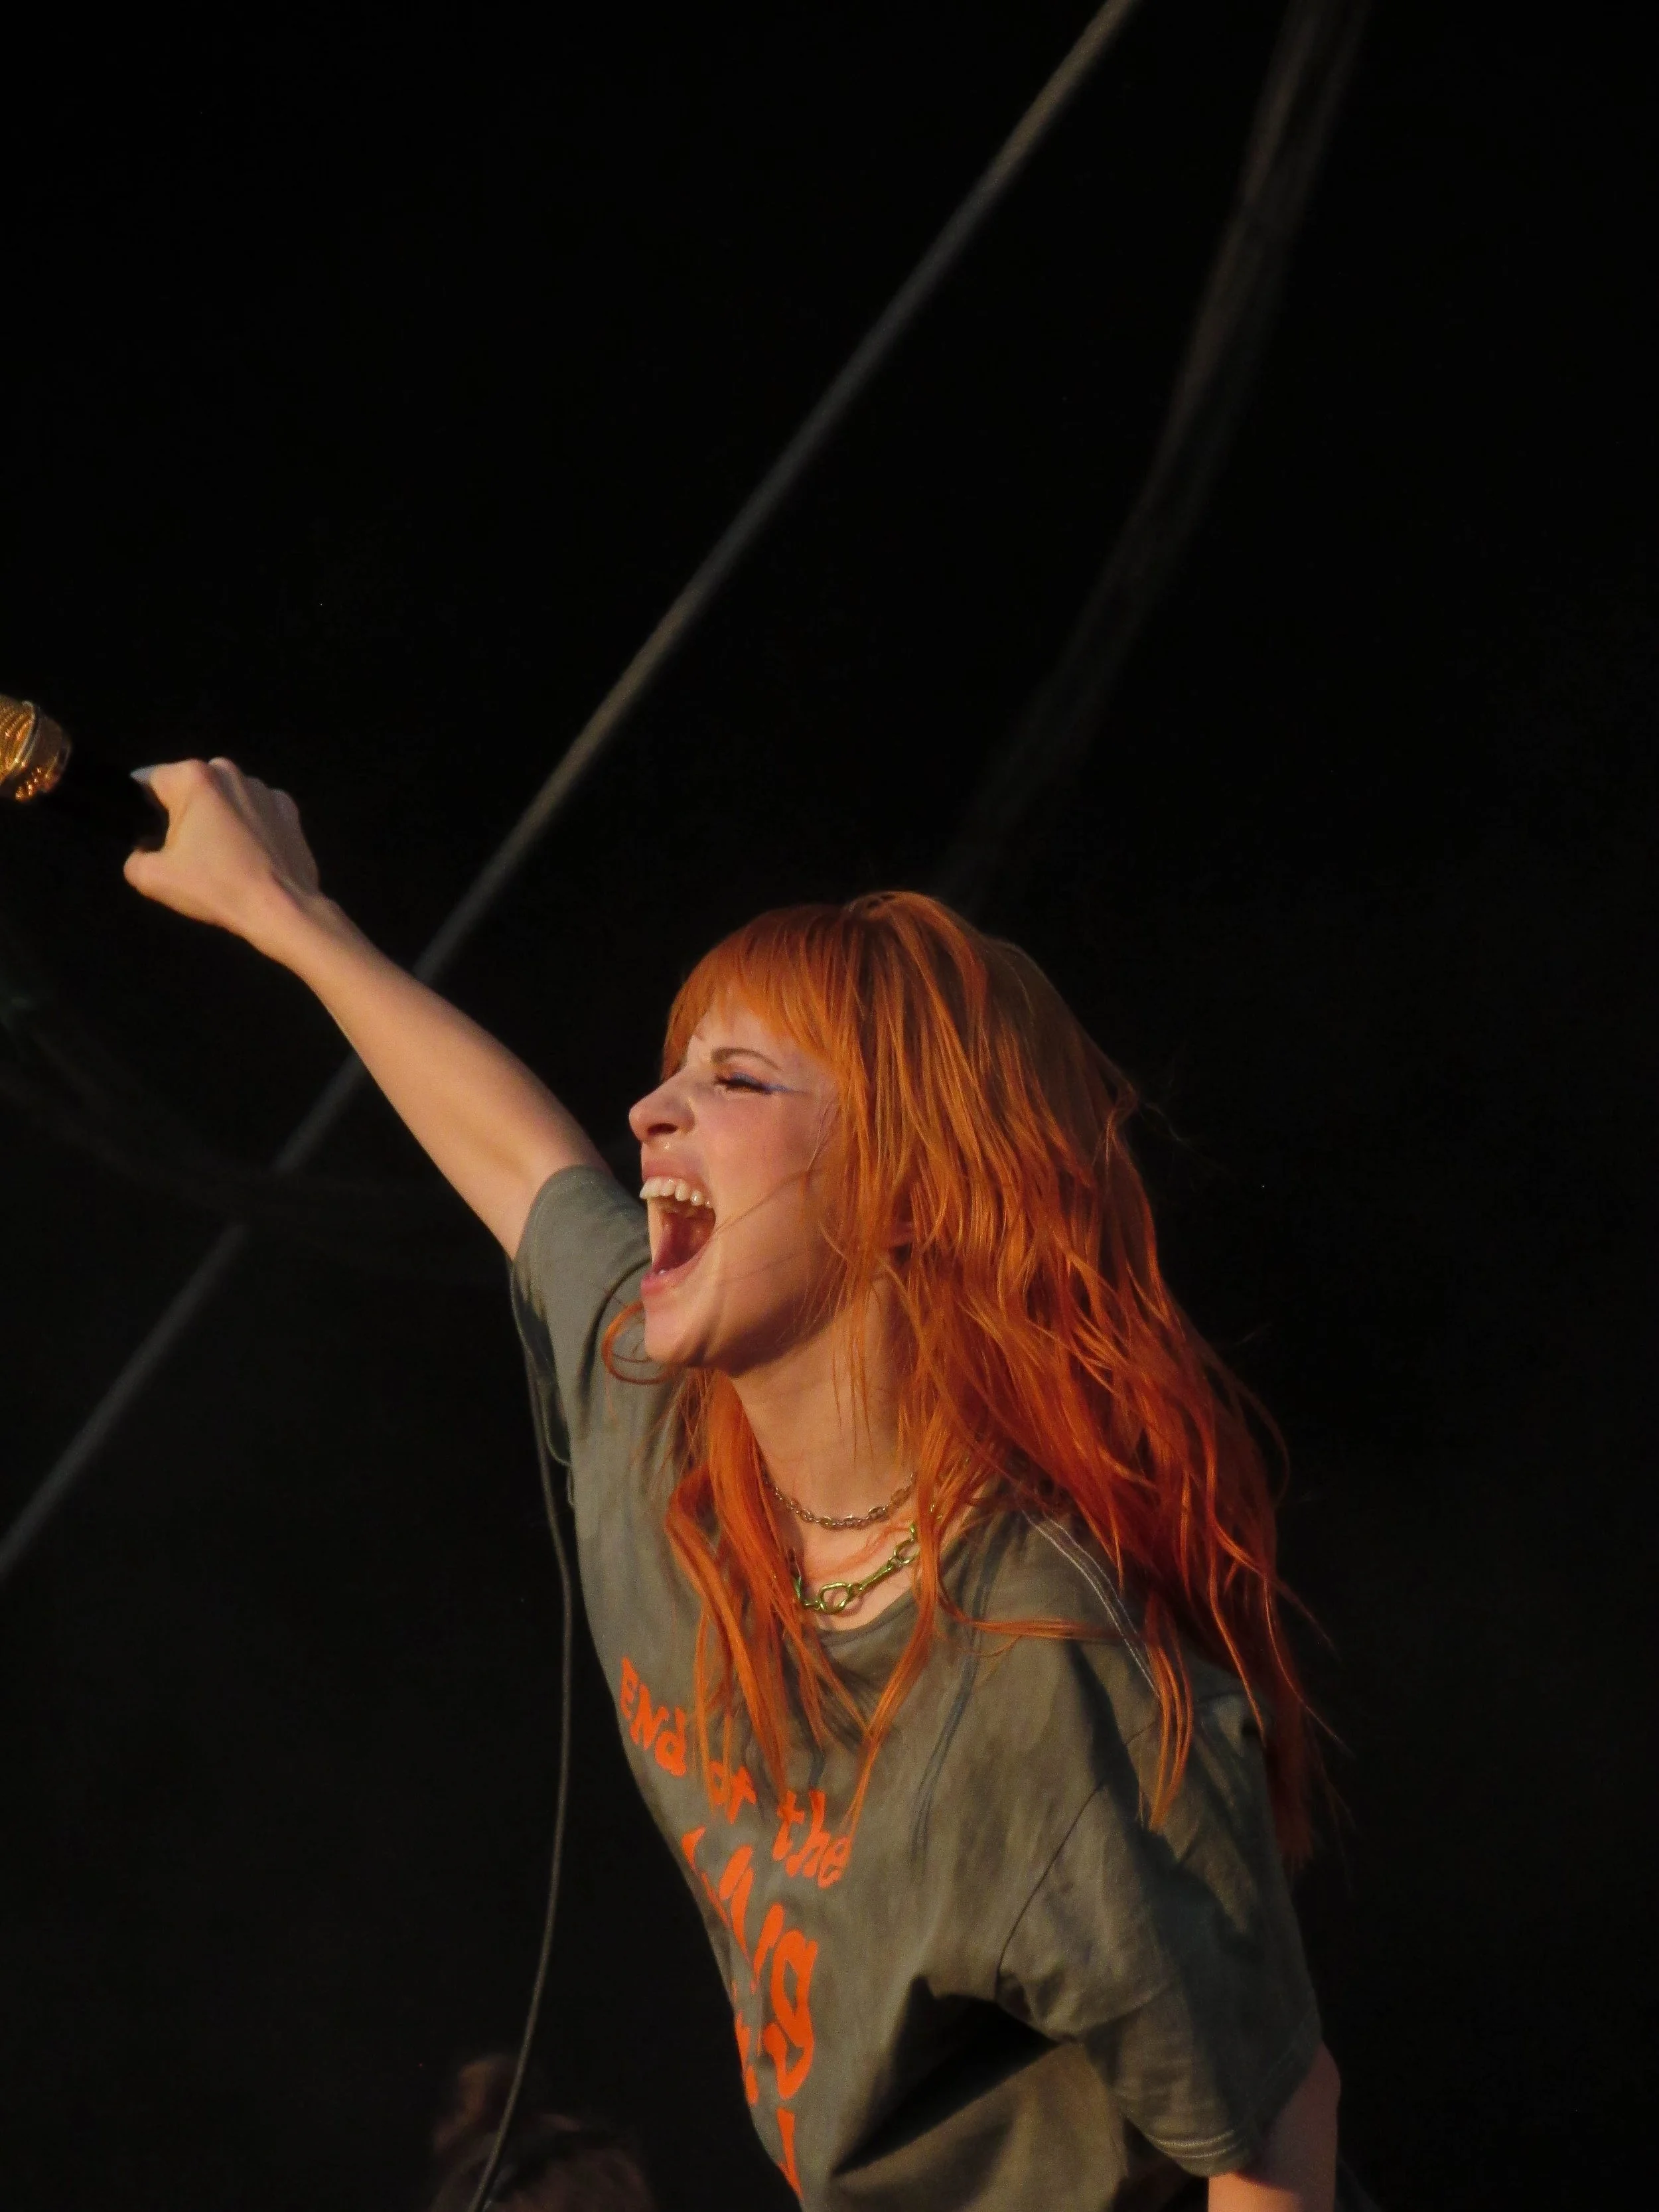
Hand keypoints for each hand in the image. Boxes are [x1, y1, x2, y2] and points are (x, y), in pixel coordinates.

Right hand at [123, 757, 321, 947]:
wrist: (282, 909)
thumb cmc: (215, 887)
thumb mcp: (152, 878)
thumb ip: (134, 857)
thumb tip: (146, 849)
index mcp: (194, 777)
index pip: (150, 780)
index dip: (141, 805)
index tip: (144, 831)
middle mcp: (230, 772)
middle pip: (190, 787)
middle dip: (182, 811)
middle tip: (183, 850)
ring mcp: (264, 789)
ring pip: (225, 797)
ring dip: (218, 816)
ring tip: (220, 856)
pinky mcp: (289, 809)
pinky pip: (256, 812)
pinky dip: (249, 826)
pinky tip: (249, 855)